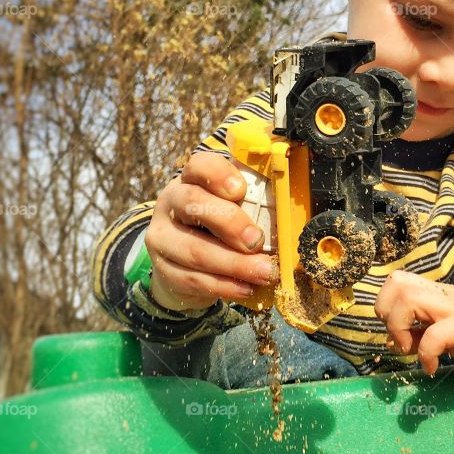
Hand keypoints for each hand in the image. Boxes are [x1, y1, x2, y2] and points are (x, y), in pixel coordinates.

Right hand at [145, 152, 277, 310]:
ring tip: (265, 272)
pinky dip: (224, 286)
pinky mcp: (163, 268)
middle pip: (193, 204)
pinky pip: (193, 279)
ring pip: (194, 249)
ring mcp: (162, 236)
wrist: (186, 261)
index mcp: (192, 179)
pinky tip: (246, 288)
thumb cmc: (222, 224)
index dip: (219, 175)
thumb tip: (291, 199)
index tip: (241, 191)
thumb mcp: (238, 205)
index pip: (199, 165)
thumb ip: (258, 199)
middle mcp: (171, 202)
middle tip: (257, 240)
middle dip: (230, 223)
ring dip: (234, 264)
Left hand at [373, 271, 453, 375]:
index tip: (399, 336)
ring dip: (401, 329)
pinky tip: (434, 368)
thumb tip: (397, 344)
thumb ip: (425, 332)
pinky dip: (427, 354)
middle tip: (403, 341)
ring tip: (413, 351)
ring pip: (409, 298)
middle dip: (386, 315)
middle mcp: (441, 296)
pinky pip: (437, 334)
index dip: (385, 308)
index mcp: (435, 295)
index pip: (394, 282)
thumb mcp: (450, 330)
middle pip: (395, 282)